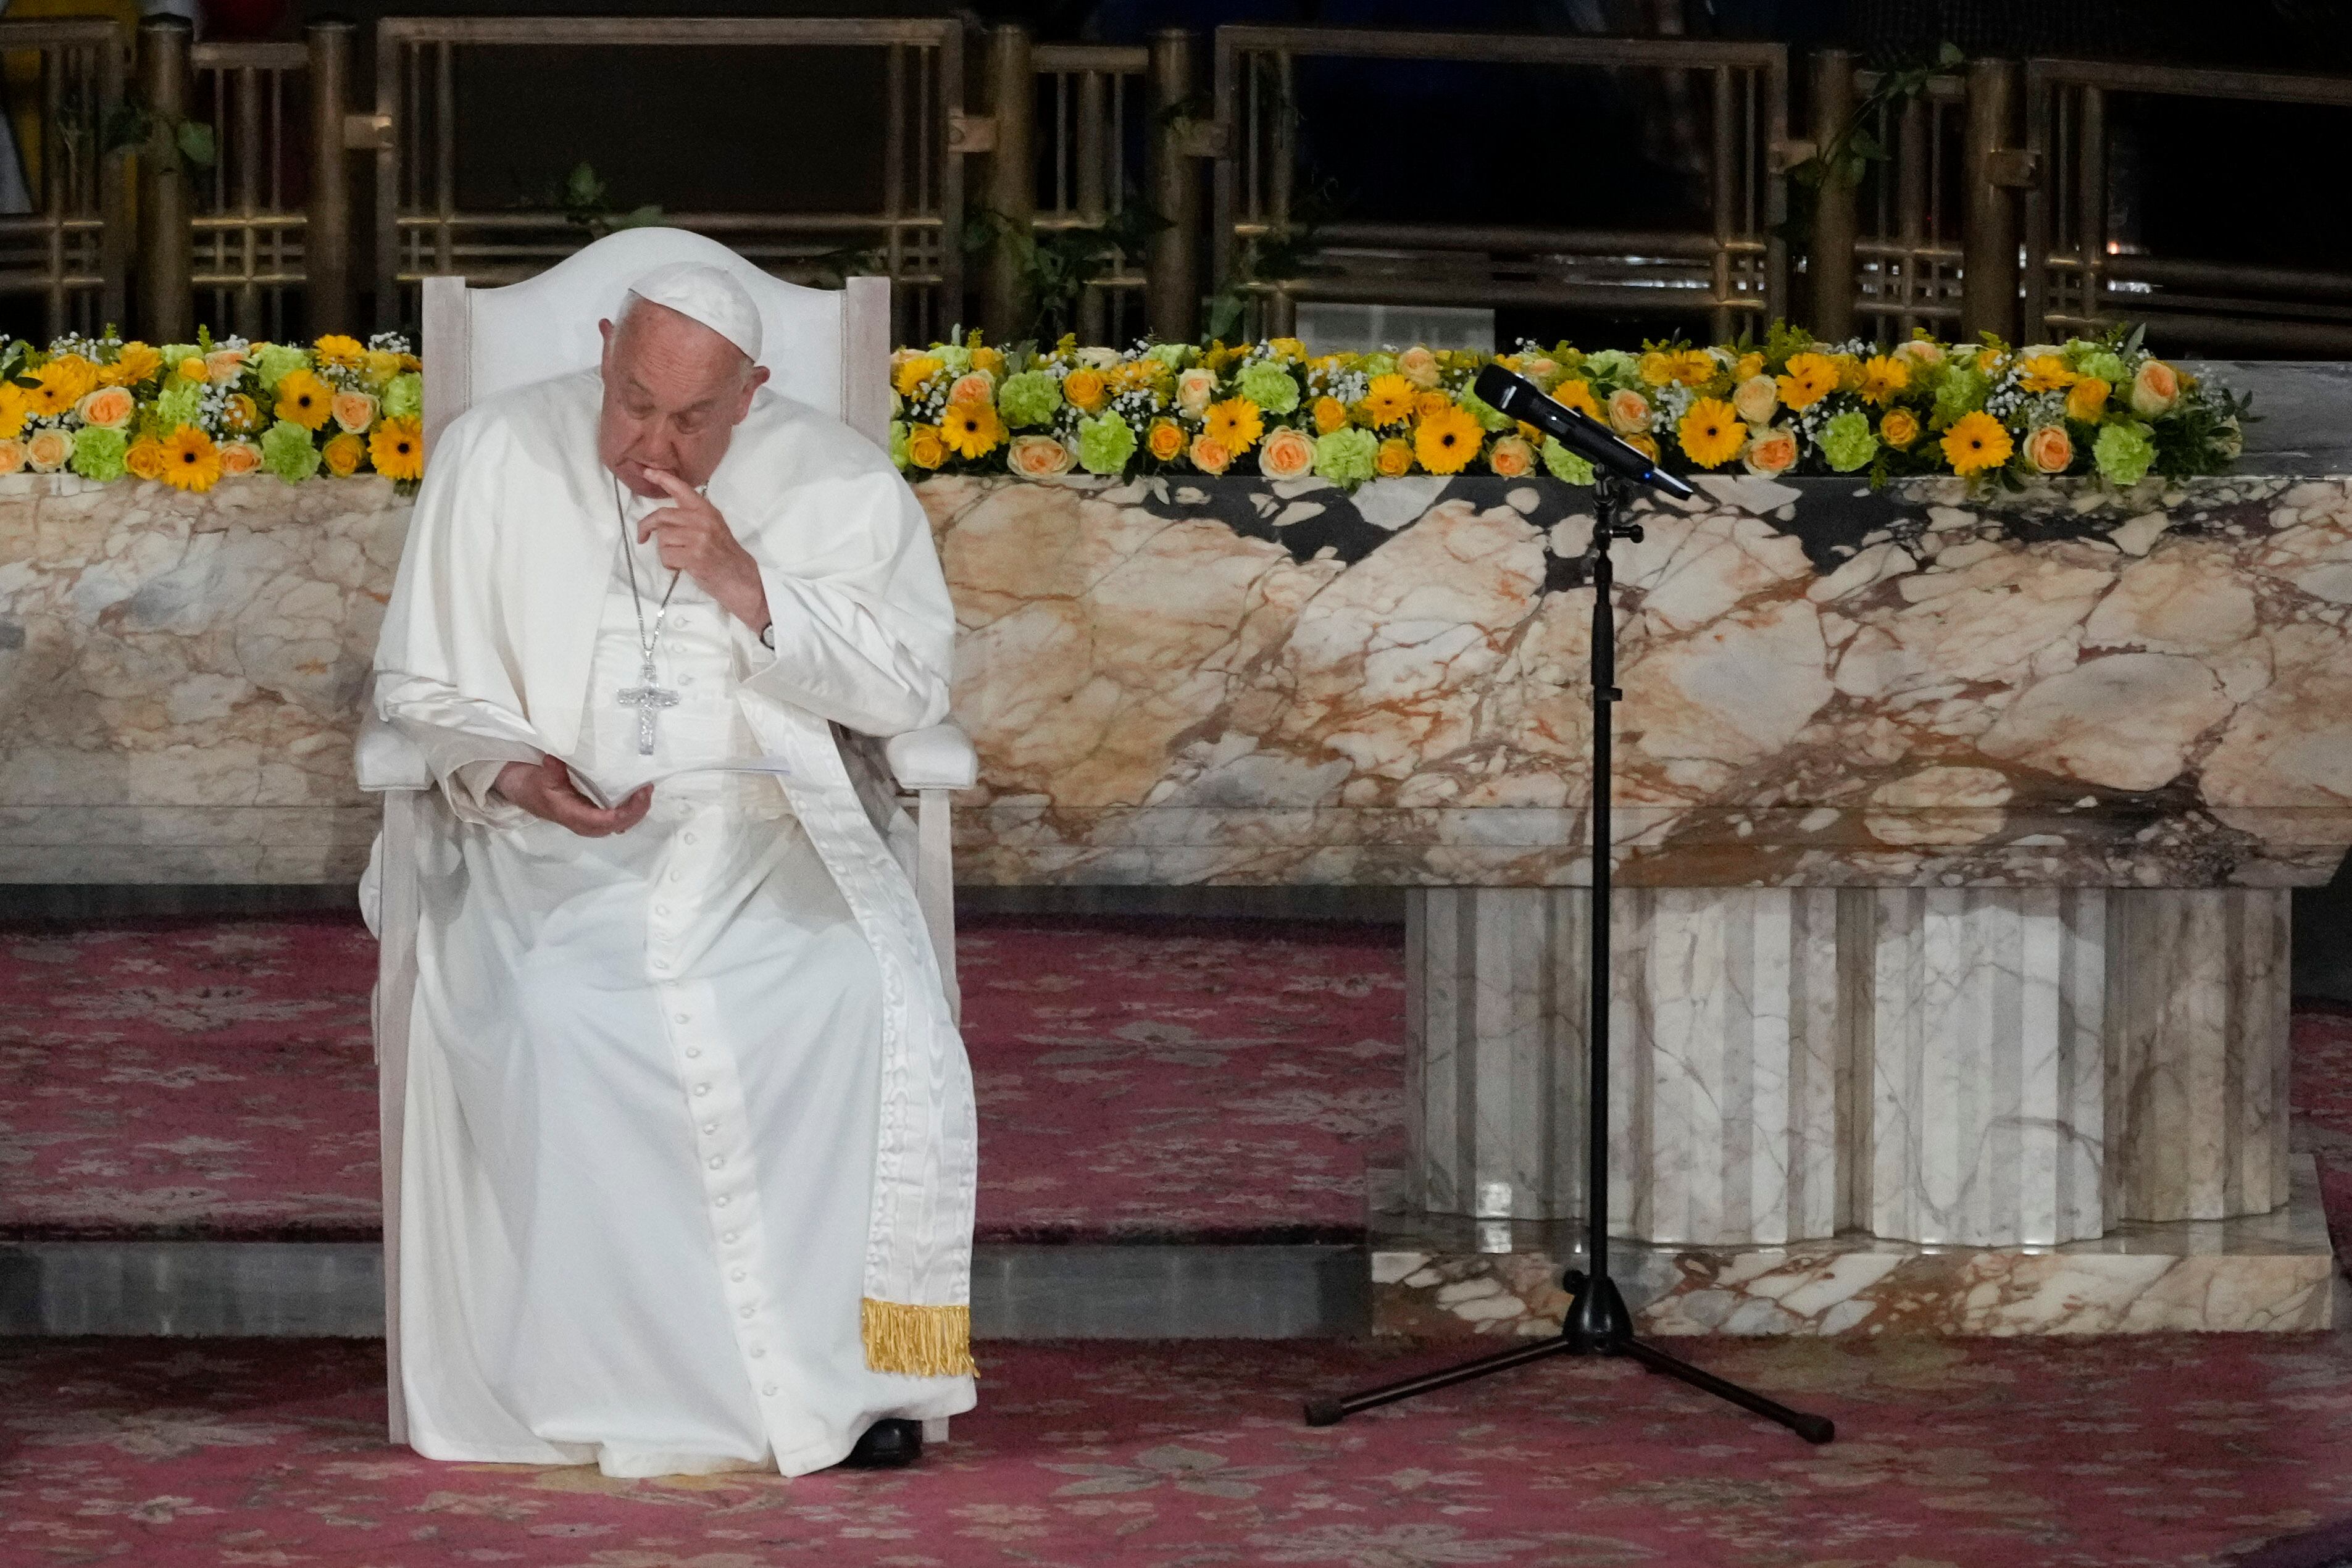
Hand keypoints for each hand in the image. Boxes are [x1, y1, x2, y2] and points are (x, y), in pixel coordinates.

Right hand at [492, 756, 651, 836]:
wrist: (520, 788)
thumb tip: (556, 760)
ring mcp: (590, 819)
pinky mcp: (593, 812)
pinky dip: (630, 806)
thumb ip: (551, 770)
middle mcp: (585, 822)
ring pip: (620, 822)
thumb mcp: (540, 776)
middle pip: (619, 825)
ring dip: (636, 809)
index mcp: (573, 816)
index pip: (607, 821)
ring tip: (647, 789)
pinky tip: (637, 790)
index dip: (628, 811)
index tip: (642, 792)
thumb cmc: (531, 783)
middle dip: (638, 810)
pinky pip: (616, 814)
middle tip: (649, 788)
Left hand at [640, 468, 770, 632]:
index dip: (662, 479)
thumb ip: (692, 517)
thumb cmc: (724, 555)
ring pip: (662, 538)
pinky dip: (669, 564)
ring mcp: (699, 538)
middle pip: (661, 516)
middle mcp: (702, 520)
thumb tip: (662, 517)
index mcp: (707, 510)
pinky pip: (666, 556)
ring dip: (665, 551)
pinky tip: (681, 567)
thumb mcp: (713, 527)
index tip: (647, 471)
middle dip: (646, 526)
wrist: (741, 579)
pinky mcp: (694, 556)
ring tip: (679, 558)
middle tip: (642, 537)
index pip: (681, 489)